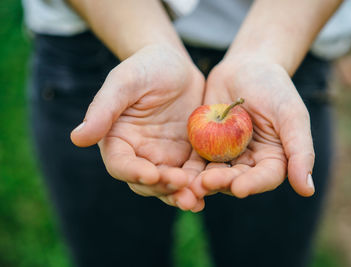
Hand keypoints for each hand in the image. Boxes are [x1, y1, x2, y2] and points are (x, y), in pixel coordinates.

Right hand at [71, 44, 204, 210]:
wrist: (176, 65)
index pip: (121, 164)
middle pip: (147, 181)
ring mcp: (164, 157)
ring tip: (197, 200)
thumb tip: (77, 138)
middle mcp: (139, 154)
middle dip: (163, 188)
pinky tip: (213, 187)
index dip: (134, 172)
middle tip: (182, 189)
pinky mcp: (186, 155)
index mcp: (118, 140)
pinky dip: (200, 183)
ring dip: (182, 194)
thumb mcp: (124, 82)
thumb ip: (103, 109)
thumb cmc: (145, 67)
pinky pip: (192, 174)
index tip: (152, 175)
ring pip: (170, 184)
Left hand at [190, 56, 314, 199]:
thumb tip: (308, 190)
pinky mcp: (206, 148)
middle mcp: (249, 163)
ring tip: (188, 183)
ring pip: (214, 174)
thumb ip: (300, 150)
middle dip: (221, 183)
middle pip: (236, 179)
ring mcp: (226, 156)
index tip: (240, 188)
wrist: (245, 68)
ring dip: (201, 181)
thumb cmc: (274, 88)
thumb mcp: (291, 115)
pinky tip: (177, 170)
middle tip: (205, 184)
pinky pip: (196, 160)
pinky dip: (188, 167)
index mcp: (273, 160)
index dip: (253, 184)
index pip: (265, 177)